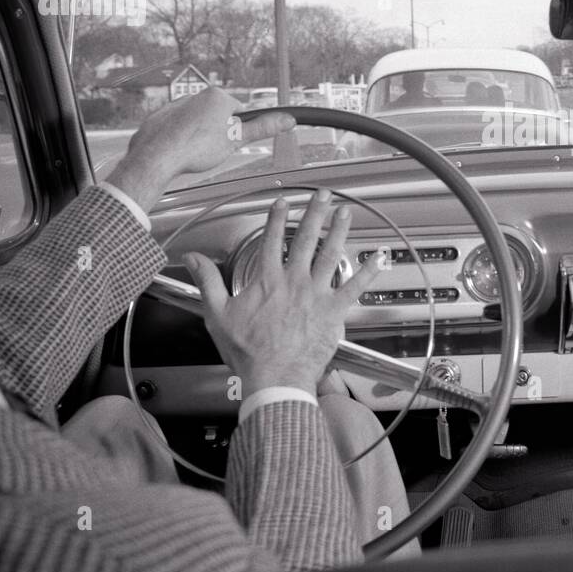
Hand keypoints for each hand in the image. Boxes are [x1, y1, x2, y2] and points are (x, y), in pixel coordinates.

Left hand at [107, 87, 295, 210]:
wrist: (156, 157)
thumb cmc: (195, 148)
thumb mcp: (236, 139)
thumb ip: (263, 128)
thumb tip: (287, 119)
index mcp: (217, 97)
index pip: (238, 112)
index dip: (238, 130)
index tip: (233, 142)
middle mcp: (195, 96)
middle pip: (217, 116)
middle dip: (218, 133)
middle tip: (215, 150)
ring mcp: (175, 105)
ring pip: (196, 122)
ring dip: (199, 136)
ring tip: (195, 153)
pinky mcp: (160, 117)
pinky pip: (176, 128)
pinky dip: (179, 139)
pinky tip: (180, 151)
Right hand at [183, 191, 383, 397]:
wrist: (274, 375)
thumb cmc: (248, 350)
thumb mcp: (217, 313)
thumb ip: (207, 281)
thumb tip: (193, 258)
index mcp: (267, 280)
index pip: (272, 239)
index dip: (278, 217)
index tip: (284, 202)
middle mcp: (294, 281)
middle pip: (306, 239)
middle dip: (315, 213)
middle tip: (324, 196)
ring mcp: (316, 294)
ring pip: (331, 254)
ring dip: (339, 231)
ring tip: (346, 213)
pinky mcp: (334, 310)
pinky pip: (354, 287)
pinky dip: (368, 271)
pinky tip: (379, 257)